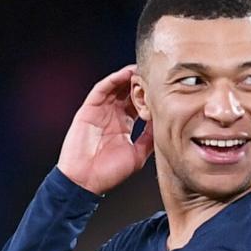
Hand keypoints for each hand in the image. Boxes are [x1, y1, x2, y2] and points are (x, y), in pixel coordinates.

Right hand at [56, 65, 154, 194]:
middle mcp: (112, 116)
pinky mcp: (88, 110)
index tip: (164, 90)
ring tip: (143, 69)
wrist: (85, 181)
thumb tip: (164, 126)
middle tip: (155, 74)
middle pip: (127, 93)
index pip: (137, 105)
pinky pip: (101, 90)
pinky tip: (126, 74)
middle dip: (140, 83)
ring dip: (128, 78)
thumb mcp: (137, 154)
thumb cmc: (109, 172)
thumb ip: (148, 139)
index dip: (149, 97)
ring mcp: (99, 112)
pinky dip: (113, 80)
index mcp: (123, 125)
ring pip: (115, 88)